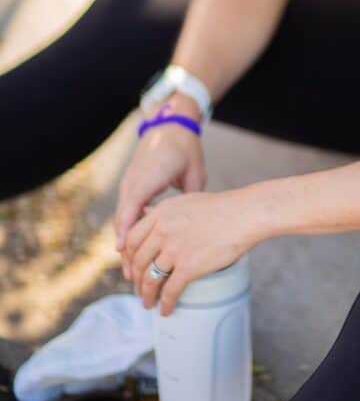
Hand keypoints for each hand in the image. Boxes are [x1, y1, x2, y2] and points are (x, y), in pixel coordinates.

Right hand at [114, 98, 206, 274]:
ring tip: (132, 269)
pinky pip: (126, 211)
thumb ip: (191, 199)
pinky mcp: (131, 185)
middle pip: (123, 218)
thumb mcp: (194, 172)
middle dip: (125, 247)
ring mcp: (129, 182)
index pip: (132, 206)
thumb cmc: (186, 149)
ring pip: (123, 217)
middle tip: (131, 275)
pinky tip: (136, 248)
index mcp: (149, 176)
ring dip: (126, 241)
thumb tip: (196, 228)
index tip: (124, 251)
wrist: (170, 125)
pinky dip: (129, 229)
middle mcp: (133, 180)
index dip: (127, 230)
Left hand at [123, 188, 262, 315]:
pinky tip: (166, 309)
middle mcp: (162, 230)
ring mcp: (174, 249)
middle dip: (136, 280)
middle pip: (138, 261)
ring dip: (147, 295)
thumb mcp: (186, 201)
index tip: (133, 268)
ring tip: (148, 303)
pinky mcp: (189, 266)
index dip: (129, 258)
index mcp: (160, 214)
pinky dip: (165, 303)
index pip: (132, 239)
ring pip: (150, 278)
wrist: (244, 214)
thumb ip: (166, 212)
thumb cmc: (222, 207)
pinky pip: (170, 290)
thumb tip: (151, 216)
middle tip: (140, 290)